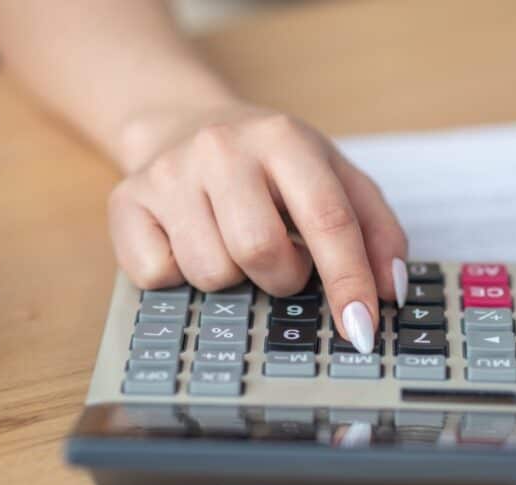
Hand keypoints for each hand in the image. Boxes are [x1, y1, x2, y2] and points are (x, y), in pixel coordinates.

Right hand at [107, 102, 408, 352]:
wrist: (181, 123)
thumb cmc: (269, 167)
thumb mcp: (333, 177)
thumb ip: (375, 230)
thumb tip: (391, 289)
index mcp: (283, 139)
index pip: (328, 219)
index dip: (350, 282)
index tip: (361, 330)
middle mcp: (220, 149)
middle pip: (261, 252)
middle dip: (281, 278)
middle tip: (281, 263)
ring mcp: (167, 175)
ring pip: (210, 272)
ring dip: (232, 278)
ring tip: (231, 243)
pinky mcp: (125, 203)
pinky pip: (158, 276)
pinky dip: (180, 275)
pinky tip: (189, 243)